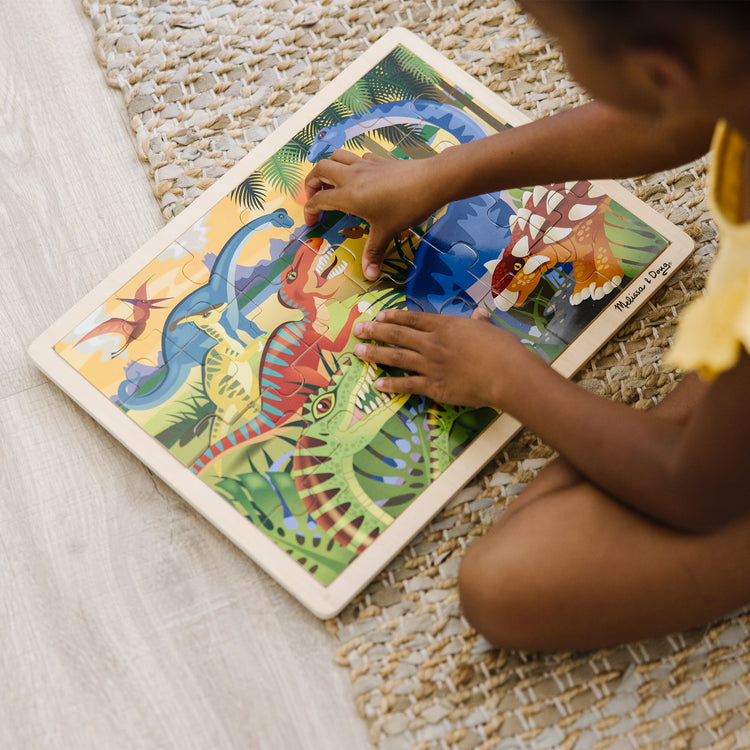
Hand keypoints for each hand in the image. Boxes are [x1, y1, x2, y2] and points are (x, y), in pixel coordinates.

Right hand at [304, 150, 443, 280]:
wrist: (431, 181)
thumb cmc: (406, 207)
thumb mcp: (387, 232)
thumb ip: (374, 253)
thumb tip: (370, 276)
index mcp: (348, 195)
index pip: (318, 200)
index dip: (309, 211)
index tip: (311, 223)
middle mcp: (351, 176)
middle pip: (320, 169)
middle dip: (311, 182)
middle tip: (314, 197)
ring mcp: (365, 165)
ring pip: (336, 157)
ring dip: (328, 167)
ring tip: (331, 183)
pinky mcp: (378, 160)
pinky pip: (357, 158)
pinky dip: (351, 165)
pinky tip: (359, 176)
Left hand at [352, 308, 535, 408]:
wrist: (506, 374)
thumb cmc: (502, 349)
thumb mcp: (489, 329)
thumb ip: (478, 322)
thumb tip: (479, 314)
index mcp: (445, 326)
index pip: (412, 318)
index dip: (393, 316)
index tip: (379, 315)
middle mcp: (432, 343)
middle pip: (397, 335)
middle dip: (375, 331)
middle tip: (357, 329)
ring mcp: (431, 366)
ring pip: (396, 357)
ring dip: (375, 353)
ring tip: (357, 352)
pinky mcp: (434, 387)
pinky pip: (407, 385)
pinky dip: (391, 385)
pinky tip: (377, 384)